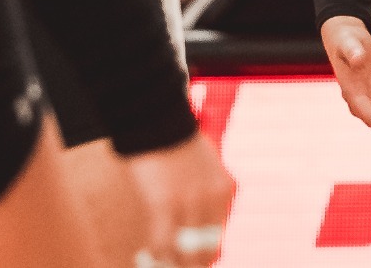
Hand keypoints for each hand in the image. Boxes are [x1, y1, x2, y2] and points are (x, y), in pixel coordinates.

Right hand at [125, 131, 236, 267]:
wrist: (158, 117)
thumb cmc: (174, 141)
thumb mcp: (204, 165)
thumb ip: (205, 191)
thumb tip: (198, 218)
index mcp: (223, 191)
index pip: (217, 236)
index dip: (203, 254)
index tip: (192, 261)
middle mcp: (212, 200)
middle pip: (205, 249)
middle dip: (191, 263)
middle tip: (176, 266)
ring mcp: (189, 203)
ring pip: (185, 252)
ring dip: (171, 263)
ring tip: (161, 263)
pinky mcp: (165, 203)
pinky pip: (163, 243)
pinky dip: (156, 253)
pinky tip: (146, 254)